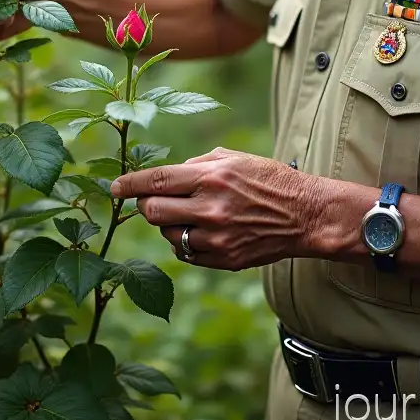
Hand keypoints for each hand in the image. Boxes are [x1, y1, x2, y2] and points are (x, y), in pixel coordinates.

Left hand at [110, 147, 321, 270]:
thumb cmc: (269, 180)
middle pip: (152, 212)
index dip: (128, 184)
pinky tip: (202, 230)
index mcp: (211, 178)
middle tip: (155, 200)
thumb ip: (197, 165)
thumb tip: (166, 175)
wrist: (305, 215)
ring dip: (169, 223)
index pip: (155, 181)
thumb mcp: (234, 159)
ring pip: (167, 235)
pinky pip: (186, 253)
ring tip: (191, 213)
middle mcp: (210, 209)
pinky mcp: (223, 260)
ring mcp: (216, 238)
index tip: (114, 187)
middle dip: (147, 204)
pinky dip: (185, 242)